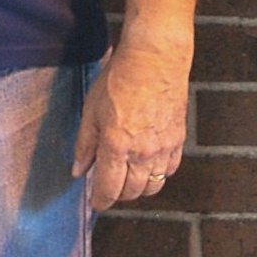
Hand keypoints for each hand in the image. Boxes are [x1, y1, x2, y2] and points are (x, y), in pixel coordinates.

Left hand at [71, 37, 192, 210]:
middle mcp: (141, 152)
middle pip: (131, 192)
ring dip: (139, 186)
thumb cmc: (121, 76)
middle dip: (118, 194)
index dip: (100, 200)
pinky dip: (159, 172)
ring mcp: (163, 147)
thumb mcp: (92, 108)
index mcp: (116, 146)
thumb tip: (79, 170)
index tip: (96, 200)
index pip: (108, 190)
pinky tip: (150, 161)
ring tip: (130, 174)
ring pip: (153, 186)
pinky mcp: (178, 138)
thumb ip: (85, 144)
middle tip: (110, 184)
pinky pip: (170, 169)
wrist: (155, 56)